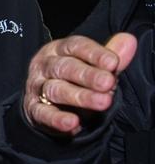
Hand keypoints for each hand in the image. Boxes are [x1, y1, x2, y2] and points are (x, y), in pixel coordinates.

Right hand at [22, 33, 138, 134]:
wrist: (47, 102)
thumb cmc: (75, 78)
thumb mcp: (93, 64)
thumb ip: (111, 55)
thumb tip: (129, 40)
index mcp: (59, 49)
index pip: (75, 46)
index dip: (94, 54)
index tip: (113, 63)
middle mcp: (45, 65)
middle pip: (64, 67)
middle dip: (87, 75)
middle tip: (108, 82)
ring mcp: (37, 87)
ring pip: (55, 90)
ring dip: (79, 96)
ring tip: (102, 102)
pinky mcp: (34, 109)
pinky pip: (43, 113)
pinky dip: (57, 119)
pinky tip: (73, 123)